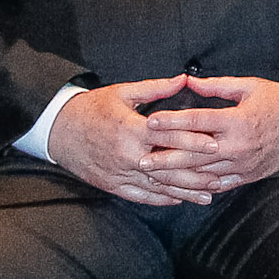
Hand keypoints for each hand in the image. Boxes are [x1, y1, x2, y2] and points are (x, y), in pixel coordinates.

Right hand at [47, 76, 222, 204]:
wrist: (58, 130)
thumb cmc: (91, 108)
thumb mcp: (123, 93)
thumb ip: (156, 88)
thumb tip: (183, 79)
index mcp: (131, 130)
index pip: (169, 137)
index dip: (194, 141)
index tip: (216, 145)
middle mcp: (127, 155)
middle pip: (168, 167)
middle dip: (196, 173)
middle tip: (221, 177)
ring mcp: (119, 173)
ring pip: (157, 186)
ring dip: (184, 192)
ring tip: (207, 195)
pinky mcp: (112, 185)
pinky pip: (140, 196)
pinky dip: (161, 199)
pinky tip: (178, 200)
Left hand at [139, 77, 278, 192]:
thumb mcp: (251, 87)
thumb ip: (217, 86)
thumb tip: (190, 82)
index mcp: (238, 120)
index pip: (197, 121)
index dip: (171, 121)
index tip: (150, 121)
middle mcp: (238, 145)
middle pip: (193, 154)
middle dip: (165, 158)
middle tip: (141, 160)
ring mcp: (242, 164)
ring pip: (202, 173)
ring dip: (176, 175)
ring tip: (154, 175)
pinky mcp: (247, 176)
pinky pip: (218, 184)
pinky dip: (198, 186)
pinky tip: (182, 186)